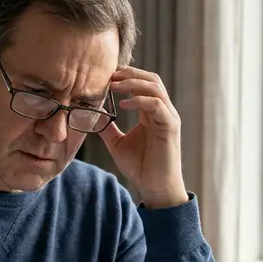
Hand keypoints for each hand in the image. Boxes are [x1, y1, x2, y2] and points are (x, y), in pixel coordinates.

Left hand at [100, 67, 189, 208]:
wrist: (155, 187)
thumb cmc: (140, 167)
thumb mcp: (117, 144)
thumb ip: (107, 128)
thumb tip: (92, 116)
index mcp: (151, 112)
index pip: (143, 84)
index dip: (127, 76)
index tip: (107, 75)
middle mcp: (162, 111)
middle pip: (151, 79)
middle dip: (130, 74)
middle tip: (110, 75)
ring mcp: (168, 117)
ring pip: (155, 88)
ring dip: (133, 83)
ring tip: (114, 86)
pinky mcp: (170, 127)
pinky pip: (157, 105)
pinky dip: (139, 101)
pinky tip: (123, 105)